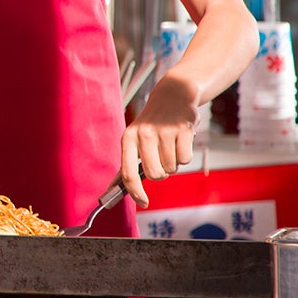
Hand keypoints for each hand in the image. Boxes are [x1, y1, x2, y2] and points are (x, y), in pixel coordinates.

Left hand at [121, 73, 199, 206]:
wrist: (172, 95)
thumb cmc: (152, 123)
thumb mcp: (134, 138)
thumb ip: (127, 163)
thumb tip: (112, 188)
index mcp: (128, 138)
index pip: (128, 173)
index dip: (135, 192)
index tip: (143, 202)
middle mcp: (144, 134)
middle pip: (154, 175)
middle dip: (160, 173)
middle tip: (161, 160)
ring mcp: (164, 131)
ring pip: (172, 168)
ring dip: (173, 162)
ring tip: (171, 145)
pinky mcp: (183, 130)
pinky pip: (186, 160)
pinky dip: (185, 155)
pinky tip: (181, 141)